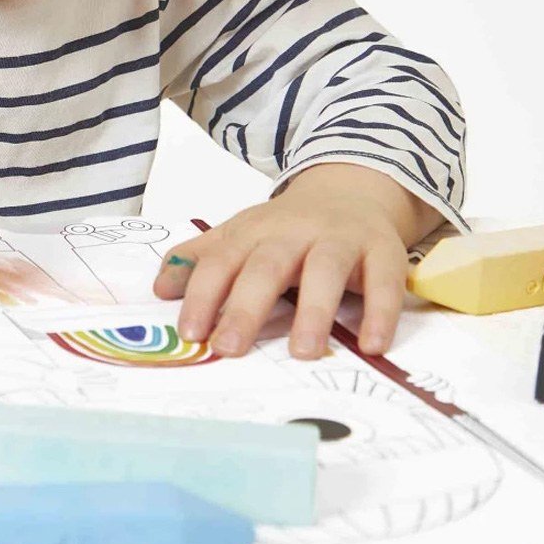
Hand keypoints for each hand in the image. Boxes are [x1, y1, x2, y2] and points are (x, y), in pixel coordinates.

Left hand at [152, 163, 440, 358]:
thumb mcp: (240, 236)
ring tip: (303, 352)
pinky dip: (380, 312)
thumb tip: (159, 289)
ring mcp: (340, 239)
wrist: (351, 190)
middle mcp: (294, 231)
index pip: (221, 260)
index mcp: (253, 230)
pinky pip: (384, 281)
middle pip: (267, 265)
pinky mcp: (382, 251)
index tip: (189, 333)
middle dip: (245, 306)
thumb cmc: (287, 229)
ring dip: (313, 310)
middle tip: (228, 348)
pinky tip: (372, 345)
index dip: (202, 294)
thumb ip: (200, 261)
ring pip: (325, 269)